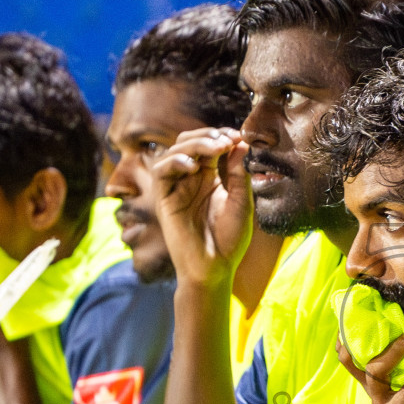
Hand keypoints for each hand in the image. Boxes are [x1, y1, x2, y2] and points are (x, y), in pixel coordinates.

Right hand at [151, 127, 252, 288]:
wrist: (214, 268)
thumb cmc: (230, 239)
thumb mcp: (241, 202)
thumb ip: (239, 173)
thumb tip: (241, 143)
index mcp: (211, 178)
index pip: (210, 146)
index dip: (222, 136)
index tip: (239, 137)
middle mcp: (191, 179)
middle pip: (190, 142)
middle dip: (208, 135)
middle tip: (226, 139)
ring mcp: (177, 187)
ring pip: (175, 151)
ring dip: (195, 144)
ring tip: (216, 148)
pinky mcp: (164, 199)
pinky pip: (162, 172)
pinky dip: (175, 162)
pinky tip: (194, 167)